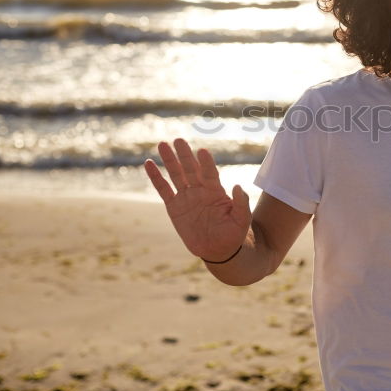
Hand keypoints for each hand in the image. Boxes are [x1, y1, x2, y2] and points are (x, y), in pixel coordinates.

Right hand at [144, 138, 250, 261]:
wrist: (218, 250)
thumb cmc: (233, 233)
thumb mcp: (242, 220)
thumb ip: (241, 204)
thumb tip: (238, 186)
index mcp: (216, 191)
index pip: (210, 174)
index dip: (206, 163)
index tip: (202, 151)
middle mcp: (200, 190)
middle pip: (191, 169)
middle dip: (185, 155)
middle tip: (178, 140)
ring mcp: (186, 197)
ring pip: (176, 175)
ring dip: (170, 160)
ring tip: (162, 144)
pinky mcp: (174, 207)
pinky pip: (163, 189)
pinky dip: (156, 177)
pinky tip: (149, 163)